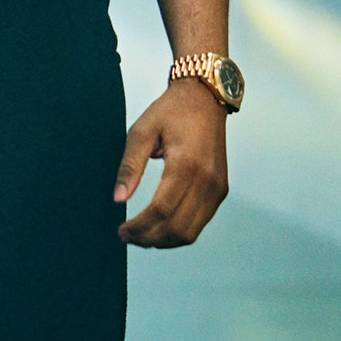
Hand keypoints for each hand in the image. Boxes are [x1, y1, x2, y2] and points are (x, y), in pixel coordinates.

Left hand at [116, 79, 229, 246]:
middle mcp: (207, 181)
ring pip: (192, 231)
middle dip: (149, 238)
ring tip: (141, 236)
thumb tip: (119, 198)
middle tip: (127, 236)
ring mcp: (217, 188)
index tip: (121, 231)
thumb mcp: (141, 132)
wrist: (205, 99)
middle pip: (177, 227)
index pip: (161, 210)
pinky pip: (201, 222)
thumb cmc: (172, 112)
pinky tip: (160, 227)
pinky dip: (180, 231)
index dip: (140, 227)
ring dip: (164, 240)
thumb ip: (129, 166)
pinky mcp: (221, 190)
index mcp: (186, 165)